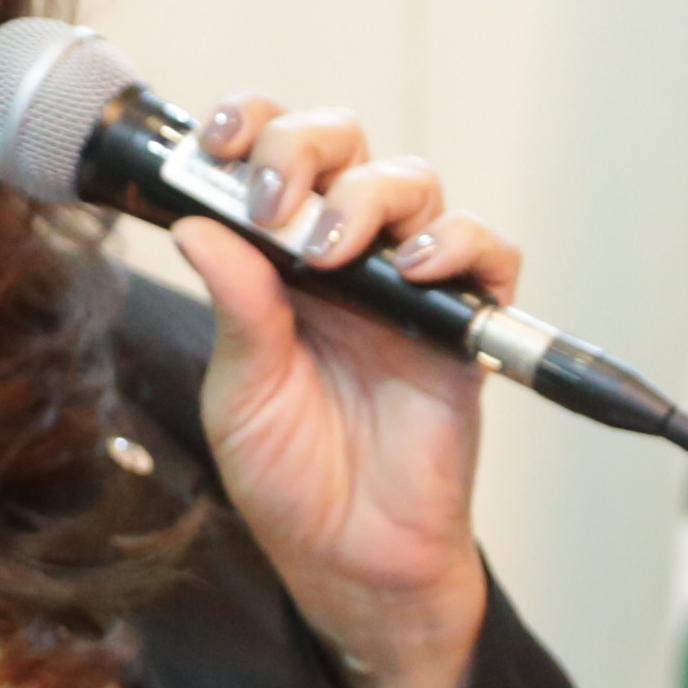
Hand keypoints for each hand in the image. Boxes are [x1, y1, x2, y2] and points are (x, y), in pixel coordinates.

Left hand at [168, 94, 502, 687]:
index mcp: (277, 262)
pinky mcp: (464, 328)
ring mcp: (407, 287)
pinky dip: (462, 247)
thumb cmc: (291, 477)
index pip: (270, 158)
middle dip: (306, 150)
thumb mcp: (240, 394)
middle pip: (344, 148)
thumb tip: (198, 224)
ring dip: (370, 198)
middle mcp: (345, 258)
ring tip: (332, 253)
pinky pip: (488, 256)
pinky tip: (417, 273)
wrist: (349, 560)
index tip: (219, 140)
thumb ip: (236, 308)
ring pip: (413, 183)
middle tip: (276, 205)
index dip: (250, 127)